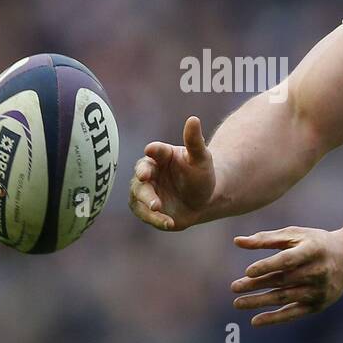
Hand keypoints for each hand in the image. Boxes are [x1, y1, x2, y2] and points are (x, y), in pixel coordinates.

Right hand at [129, 116, 216, 231]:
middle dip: (142, 179)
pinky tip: (169, 223)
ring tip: (158, 208)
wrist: (204, 199)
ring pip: (138, 197)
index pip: (155, 151)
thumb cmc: (201, 174)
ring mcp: (146, 192)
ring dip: (146, 202)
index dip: (153, 150)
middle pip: (140, 175)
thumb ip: (195, 141)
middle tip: (146, 180)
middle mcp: (149, 173)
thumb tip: (193, 119)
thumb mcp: (201, 158)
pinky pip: (146, 215)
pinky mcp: (147, 210)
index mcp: (160, 156)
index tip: (151, 149)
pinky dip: (155, 219)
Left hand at [230, 226, 342, 326]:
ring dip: (260, 302)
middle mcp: (318, 271)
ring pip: (284, 298)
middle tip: (234, 288)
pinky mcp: (318, 304)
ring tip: (238, 303)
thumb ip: (266, 239)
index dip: (268, 266)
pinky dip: (274, 318)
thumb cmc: (315, 243)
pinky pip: (293, 313)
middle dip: (256, 285)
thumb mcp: (294, 235)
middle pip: (282, 280)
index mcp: (312, 250)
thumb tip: (237, 241)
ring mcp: (319, 290)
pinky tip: (255, 320)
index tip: (248, 271)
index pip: (287, 260)